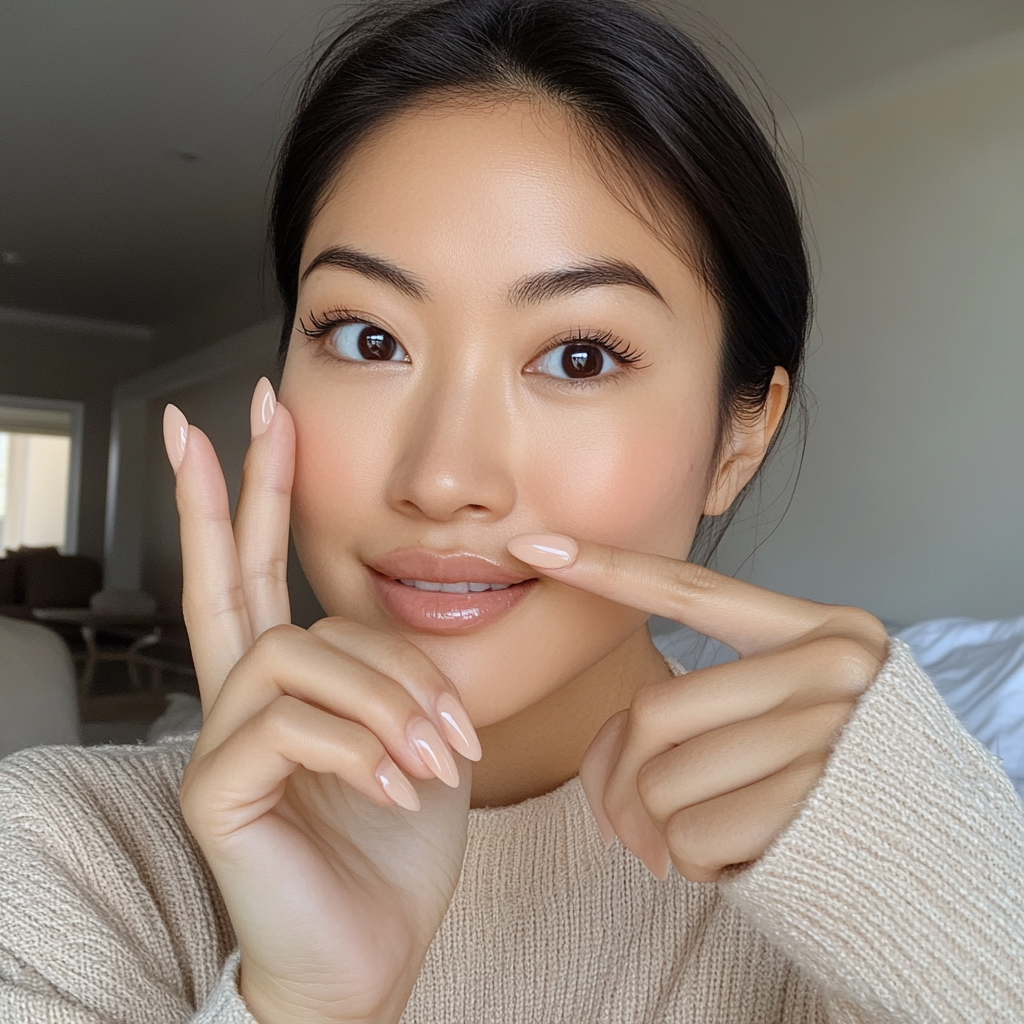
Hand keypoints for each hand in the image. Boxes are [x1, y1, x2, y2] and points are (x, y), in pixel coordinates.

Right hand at [164, 379, 479, 1023]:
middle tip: (240, 412)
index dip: (256, 493)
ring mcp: (221, 741)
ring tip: (435, 757)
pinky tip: (399, 789)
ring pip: (295, 654)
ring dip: (386, 696)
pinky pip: (293, 726)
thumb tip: (410, 609)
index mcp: (293, 682)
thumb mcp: (417, 735)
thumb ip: (400, 670)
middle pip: (224, 573)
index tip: (261, 419)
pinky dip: (365, 750)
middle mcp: (243, 698)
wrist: (372, 951)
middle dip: (232, 487)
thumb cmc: (394, 842)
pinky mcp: (215, 789)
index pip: (262, 569)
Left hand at [506, 534, 887, 882]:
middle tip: (629, 820)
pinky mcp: (814, 808)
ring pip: (662, 779)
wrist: (935, 864)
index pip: (694, 589)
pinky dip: (694, 864)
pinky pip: (691, 837)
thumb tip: (606, 754)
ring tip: (709, 837)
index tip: (537, 544)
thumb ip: (701, 707)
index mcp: (824, 630)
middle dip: (623, 779)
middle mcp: (832, 669)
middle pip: (654, 711)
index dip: (609, 568)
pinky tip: (740, 860)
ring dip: (661, 828)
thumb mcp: (791, 714)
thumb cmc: (842, 782)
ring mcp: (827, 734)